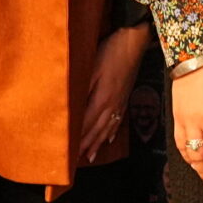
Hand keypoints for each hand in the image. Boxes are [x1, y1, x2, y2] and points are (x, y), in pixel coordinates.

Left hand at [79, 24, 151, 163]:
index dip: (77, 140)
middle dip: (86, 146)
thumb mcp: (91, 68)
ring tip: (90, 156)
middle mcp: (111, 105)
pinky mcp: (125, 97)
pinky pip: (118, 120)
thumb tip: (72, 107)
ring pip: (107, 128)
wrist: (134, 41)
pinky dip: (112, 132)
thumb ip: (82, 89)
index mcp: (101, 99)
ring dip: (97, 143)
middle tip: (76, 161)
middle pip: (96, 131)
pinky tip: (108, 139)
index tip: (68, 153)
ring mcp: (120, 102)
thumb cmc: (110, 52)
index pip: (85, 125)